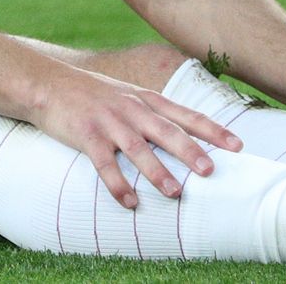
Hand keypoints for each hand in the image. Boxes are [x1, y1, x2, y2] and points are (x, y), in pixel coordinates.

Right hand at [31, 70, 241, 209]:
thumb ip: (153, 112)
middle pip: (167, 131)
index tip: (238, 146)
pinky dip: (118, 185)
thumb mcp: (128, 94)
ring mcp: (109, 122)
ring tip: (175, 193)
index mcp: (146, 100)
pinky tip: (130, 203)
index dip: (213, 130)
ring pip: (138, 149)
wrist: (48, 83)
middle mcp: (132, 109)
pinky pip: (105, 164)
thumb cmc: (92, 93)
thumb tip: (183, 133)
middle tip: (210, 171)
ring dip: (157, 172)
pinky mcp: (87, 136)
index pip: (186, 115)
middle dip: (190, 152)